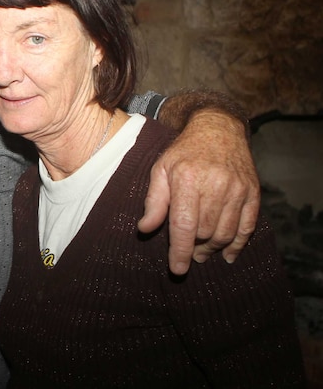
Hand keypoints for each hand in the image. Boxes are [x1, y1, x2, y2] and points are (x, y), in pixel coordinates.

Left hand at [138, 110, 259, 274]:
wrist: (218, 129)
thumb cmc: (184, 152)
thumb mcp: (161, 170)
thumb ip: (154, 201)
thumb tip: (145, 228)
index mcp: (187, 180)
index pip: (184, 225)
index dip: (180, 251)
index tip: (177, 269)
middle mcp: (215, 185)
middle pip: (205, 232)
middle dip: (195, 247)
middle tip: (189, 252)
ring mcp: (237, 189)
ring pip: (226, 232)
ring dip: (213, 248)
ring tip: (203, 251)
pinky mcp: (253, 192)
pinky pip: (247, 226)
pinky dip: (238, 244)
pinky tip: (228, 254)